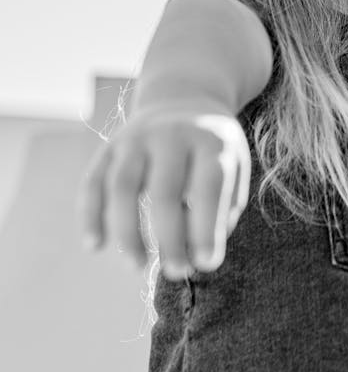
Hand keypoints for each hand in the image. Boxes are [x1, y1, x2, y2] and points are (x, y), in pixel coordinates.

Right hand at [75, 104, 251, 280]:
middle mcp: (173, 135)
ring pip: (123, 186)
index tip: (206, 265)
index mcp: (211, 141)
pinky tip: (95, 246)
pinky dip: (90, 216)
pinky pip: (93, 182)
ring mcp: (137, 138)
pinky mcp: (110, 146)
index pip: (209, 186)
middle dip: (169, 238)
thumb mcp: (233, 167)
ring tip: (137, 265)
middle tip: (176, 273)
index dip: (206, 229)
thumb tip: (201, 255)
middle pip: (164, 190)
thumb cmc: (213, 149)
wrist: (184, 97)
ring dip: (127, 232)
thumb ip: (224, 209)